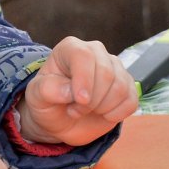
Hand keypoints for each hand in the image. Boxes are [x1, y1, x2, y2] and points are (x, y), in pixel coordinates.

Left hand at [14, 36, 138, 145]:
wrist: (60, 120)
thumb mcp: (37, 97)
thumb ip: (48, 90)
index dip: (84, 79)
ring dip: (102, 108)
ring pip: (121, 87)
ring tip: (85, 110)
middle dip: (91, 100)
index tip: (80, 101)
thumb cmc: (47, 103)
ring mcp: (114, 68)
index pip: (84, 56)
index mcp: (71, 48)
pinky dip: (116, 114)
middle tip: (74, 110)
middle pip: (106, 73)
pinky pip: (131, 101)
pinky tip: (102, 114)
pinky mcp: (127, 87)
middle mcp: (96, 52)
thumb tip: (70, 91)